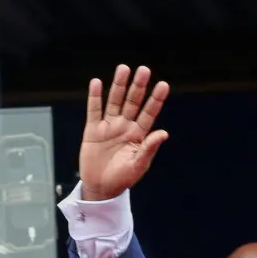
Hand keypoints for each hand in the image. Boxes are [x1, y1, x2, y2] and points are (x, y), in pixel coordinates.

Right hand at [80, 64, 170, 201]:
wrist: (101, 188)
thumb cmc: (123, 179)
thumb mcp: (139, 165)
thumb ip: (149, 148)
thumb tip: (164, 133)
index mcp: (139, 135)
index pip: (149, 113)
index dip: (156, 99)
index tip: (163, 85)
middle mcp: (125, 126)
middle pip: (132, 102)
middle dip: (138, 86)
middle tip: (144, 70)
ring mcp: (109, 127)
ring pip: (114, 101)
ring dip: (119, 85)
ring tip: (123, 69)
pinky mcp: (92, 130)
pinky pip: (94, 110)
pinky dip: (95, 97)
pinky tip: (97, 83)